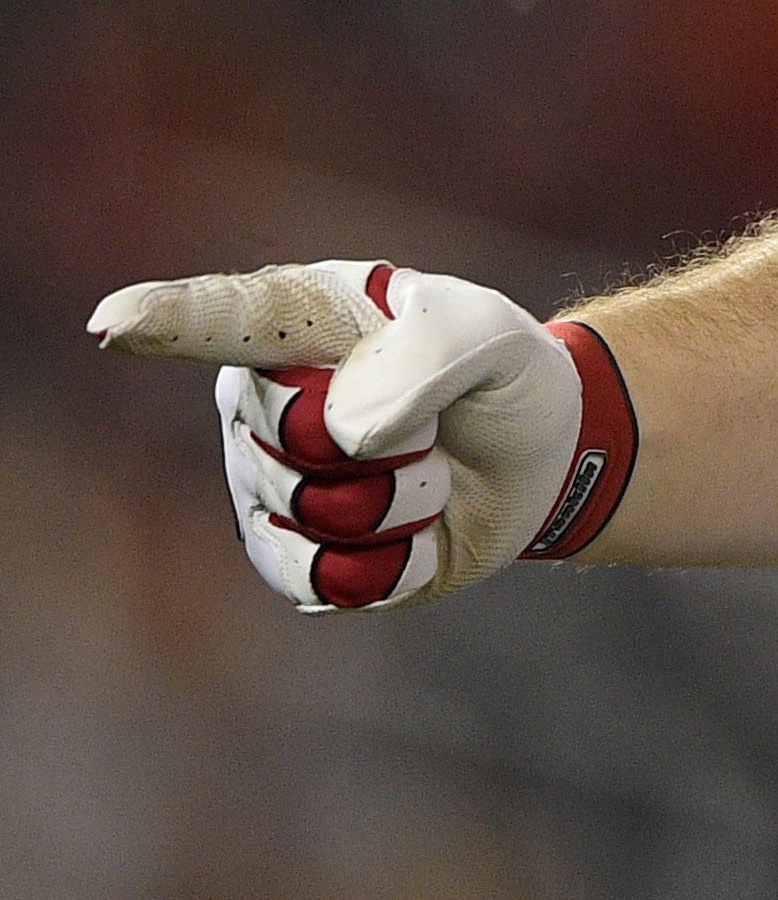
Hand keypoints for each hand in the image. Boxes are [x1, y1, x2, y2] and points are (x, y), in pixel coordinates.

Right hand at [91, 259, 639, 609]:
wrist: (539, 454)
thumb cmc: (497, 373)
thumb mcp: (487, 336)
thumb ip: (428, 354)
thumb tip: (341, 431)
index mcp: (300, 323)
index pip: (224, 319)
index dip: (169, 321)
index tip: (116, 324)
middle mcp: (260, 401)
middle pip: (292, 437)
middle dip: (392, 441)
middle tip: (434, 421)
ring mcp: (266, 483)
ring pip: (320, 514)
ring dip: (408, 500)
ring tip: (430, 466)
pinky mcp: (296, 557)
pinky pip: (333, 579)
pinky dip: (401, 562)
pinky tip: (417, 530)